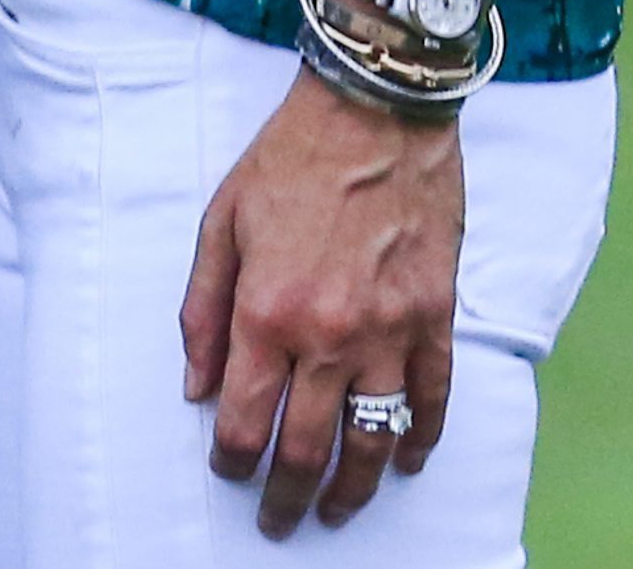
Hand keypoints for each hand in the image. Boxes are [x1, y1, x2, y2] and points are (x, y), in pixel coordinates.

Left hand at [182, 69, 462, 535]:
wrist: (373, 112)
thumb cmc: (289, 159)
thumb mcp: (221, 221)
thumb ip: (203, 309)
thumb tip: (196, 385)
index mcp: (268, 311)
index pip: (246, 421)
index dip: (233, 461)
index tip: (228, 473)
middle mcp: (330, 336)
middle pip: (306, 448)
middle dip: (286, 496)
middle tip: (278, 521)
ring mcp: (391, 333)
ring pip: (374, 442)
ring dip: (354, 489)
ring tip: (336, 511)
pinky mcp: (436, 319)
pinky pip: (433, 402)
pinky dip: (420, 441)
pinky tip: (405, 463)